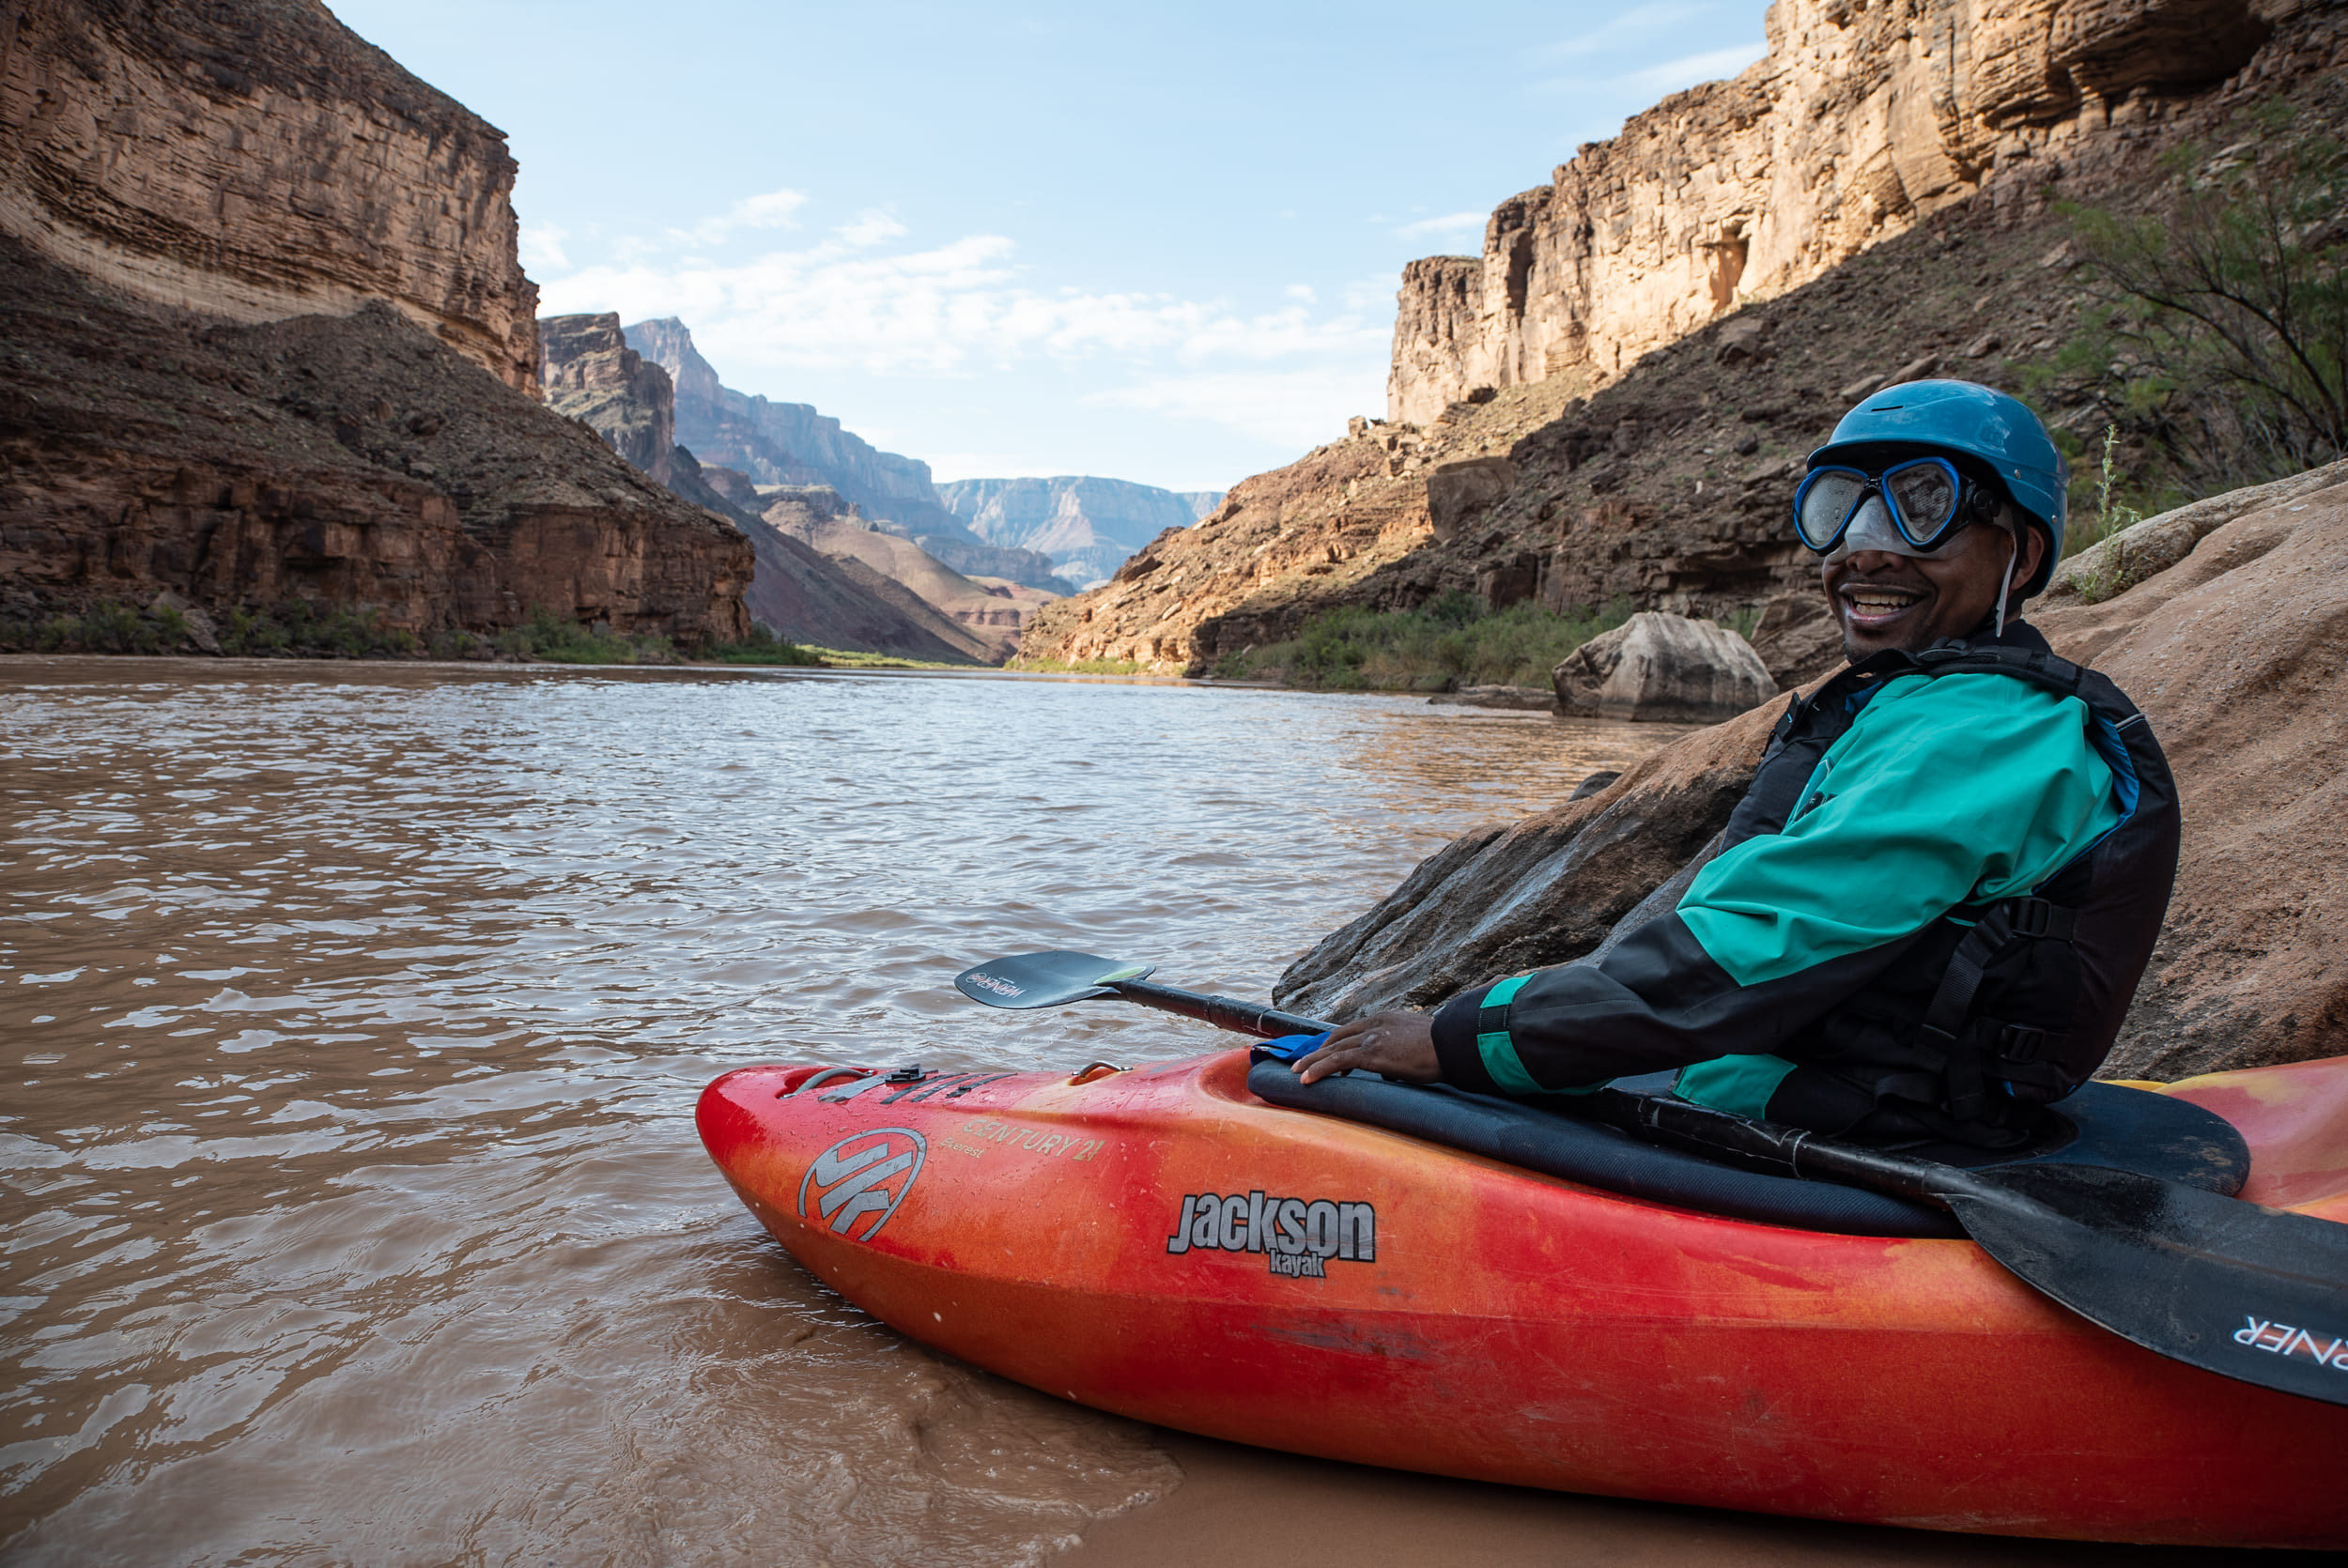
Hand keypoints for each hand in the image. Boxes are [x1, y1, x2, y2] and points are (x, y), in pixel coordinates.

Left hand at [1293, 1010, 1438, 1084]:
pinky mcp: (1371, 1052)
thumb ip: (1404, 1050)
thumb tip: (1398, 1068)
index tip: (1332, 1055)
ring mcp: (1372, 1037)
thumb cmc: (1445, 1049)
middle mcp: (1376, 1023)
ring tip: (1297, 1073)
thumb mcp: (1419, 1044)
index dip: (1340, 1042)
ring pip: (1333, 1048)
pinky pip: (1337, 1061)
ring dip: (1312, 1061)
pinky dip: (1319, 1069)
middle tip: (1304, 1061)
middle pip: (1339, 1036)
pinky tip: (1307, 1079)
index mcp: (1387, 1019)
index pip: (1355, 1029)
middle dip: (1320, 1050)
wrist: (1452, 1045)